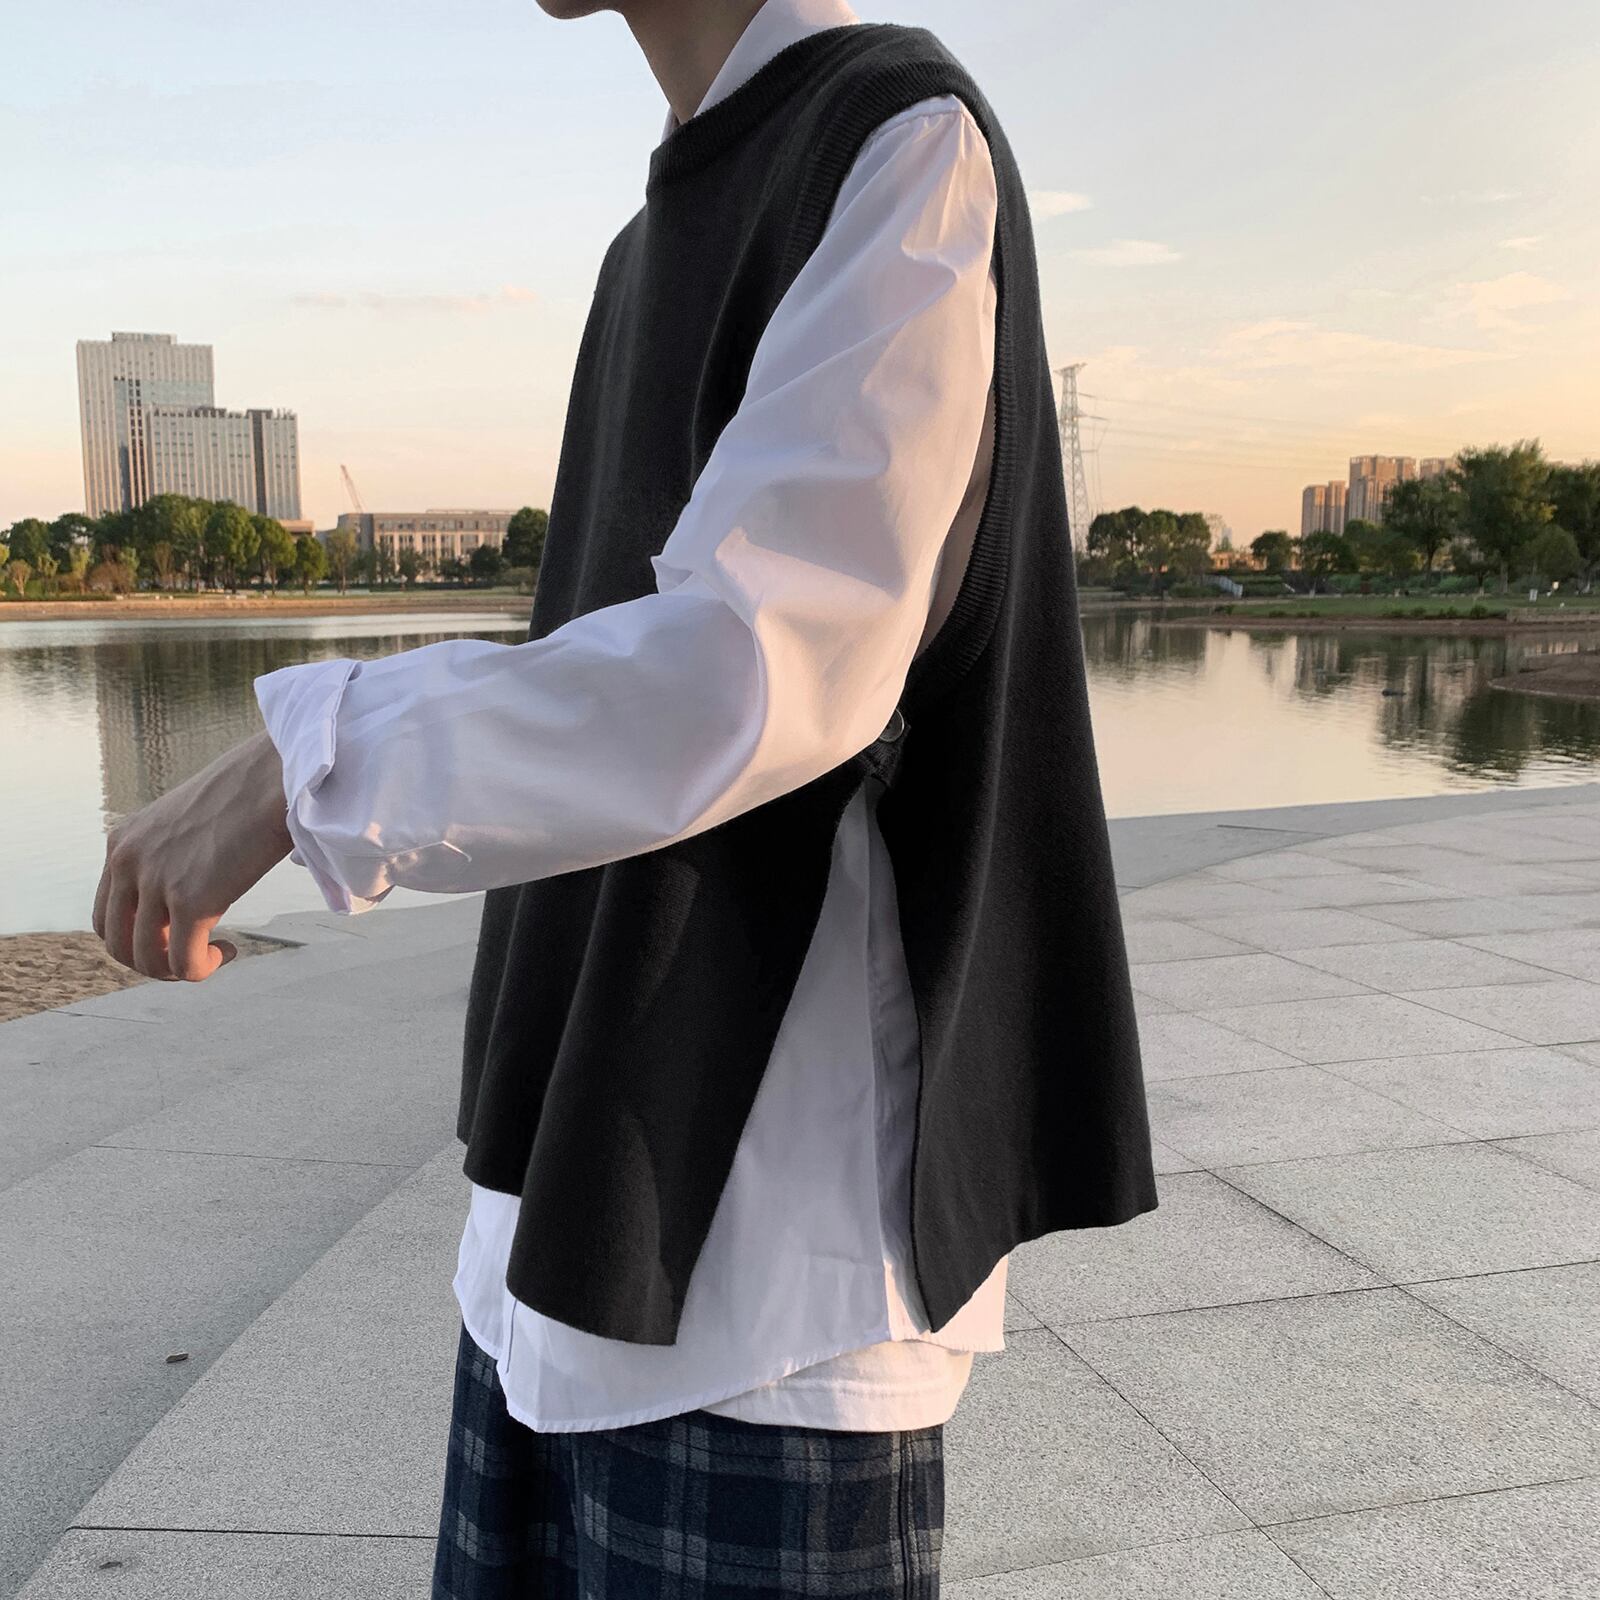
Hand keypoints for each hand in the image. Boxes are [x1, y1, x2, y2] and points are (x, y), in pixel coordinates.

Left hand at [92, 729, 296, 981]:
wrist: (277, 779)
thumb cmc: (247, 795)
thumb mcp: (187, 822)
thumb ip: (171, 854)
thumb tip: (187, 889)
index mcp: (122, 842)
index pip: (105, 915)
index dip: (137, 939)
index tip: (176, 936)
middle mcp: (128, 862)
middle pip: (117, 943)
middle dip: (153, 961)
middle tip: (194, 953)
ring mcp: (156, 882)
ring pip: (147, 959)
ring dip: (178, 969)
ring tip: (212, 954)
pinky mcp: (190, 901)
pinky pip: (183, 962)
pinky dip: (202, 969)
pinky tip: (227, 951)